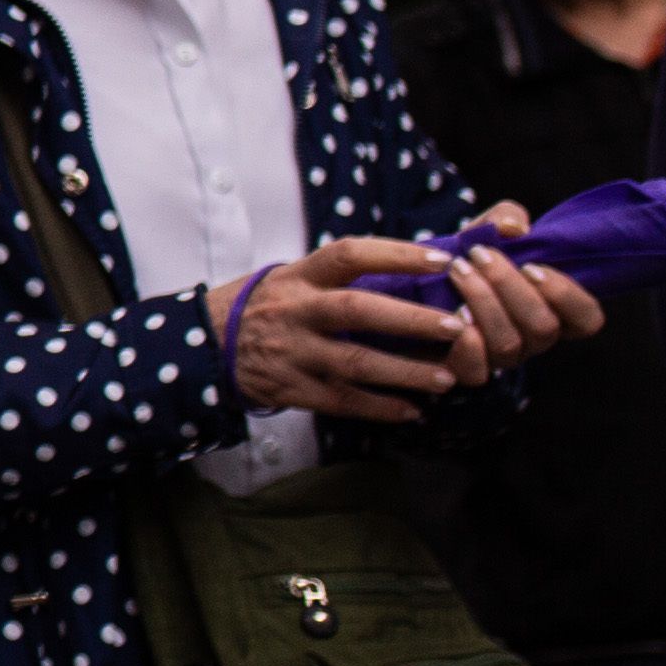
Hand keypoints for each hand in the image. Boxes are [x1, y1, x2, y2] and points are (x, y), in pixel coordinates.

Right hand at [230, 241, 485, 421]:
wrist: (206, 347)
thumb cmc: (265, 308)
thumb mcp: (291, 280)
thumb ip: (339, 279)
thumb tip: (413, 273)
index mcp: (299, 277)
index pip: (350, 255)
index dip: (397, 255)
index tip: (443, 260)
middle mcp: (295, 311)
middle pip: (357, 311)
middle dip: (412, 320)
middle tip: (459, 327)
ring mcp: (292, 352)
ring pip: (356, 363)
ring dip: (406, 372)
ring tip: (448, 378)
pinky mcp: (290, 388)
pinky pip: (342, 401)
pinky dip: (380, 408)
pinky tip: (412, 410)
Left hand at [441, 204, 605, 370]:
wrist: (420, 277)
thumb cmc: (468, 254)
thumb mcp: (489, 228)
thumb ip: (507, 218)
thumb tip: (514, 229)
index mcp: (552, 308)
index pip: (587, 319)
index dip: (567, 295)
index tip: (533, 266)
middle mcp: (533, 339)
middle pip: (543, 327)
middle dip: (510, 286)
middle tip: (479, 255)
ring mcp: (503, 358)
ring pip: (509, 343)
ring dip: (483, 301)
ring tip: (458, 269)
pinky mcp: (468, 369)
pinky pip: (477, 372)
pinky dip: (467, 344)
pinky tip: (452, 314)